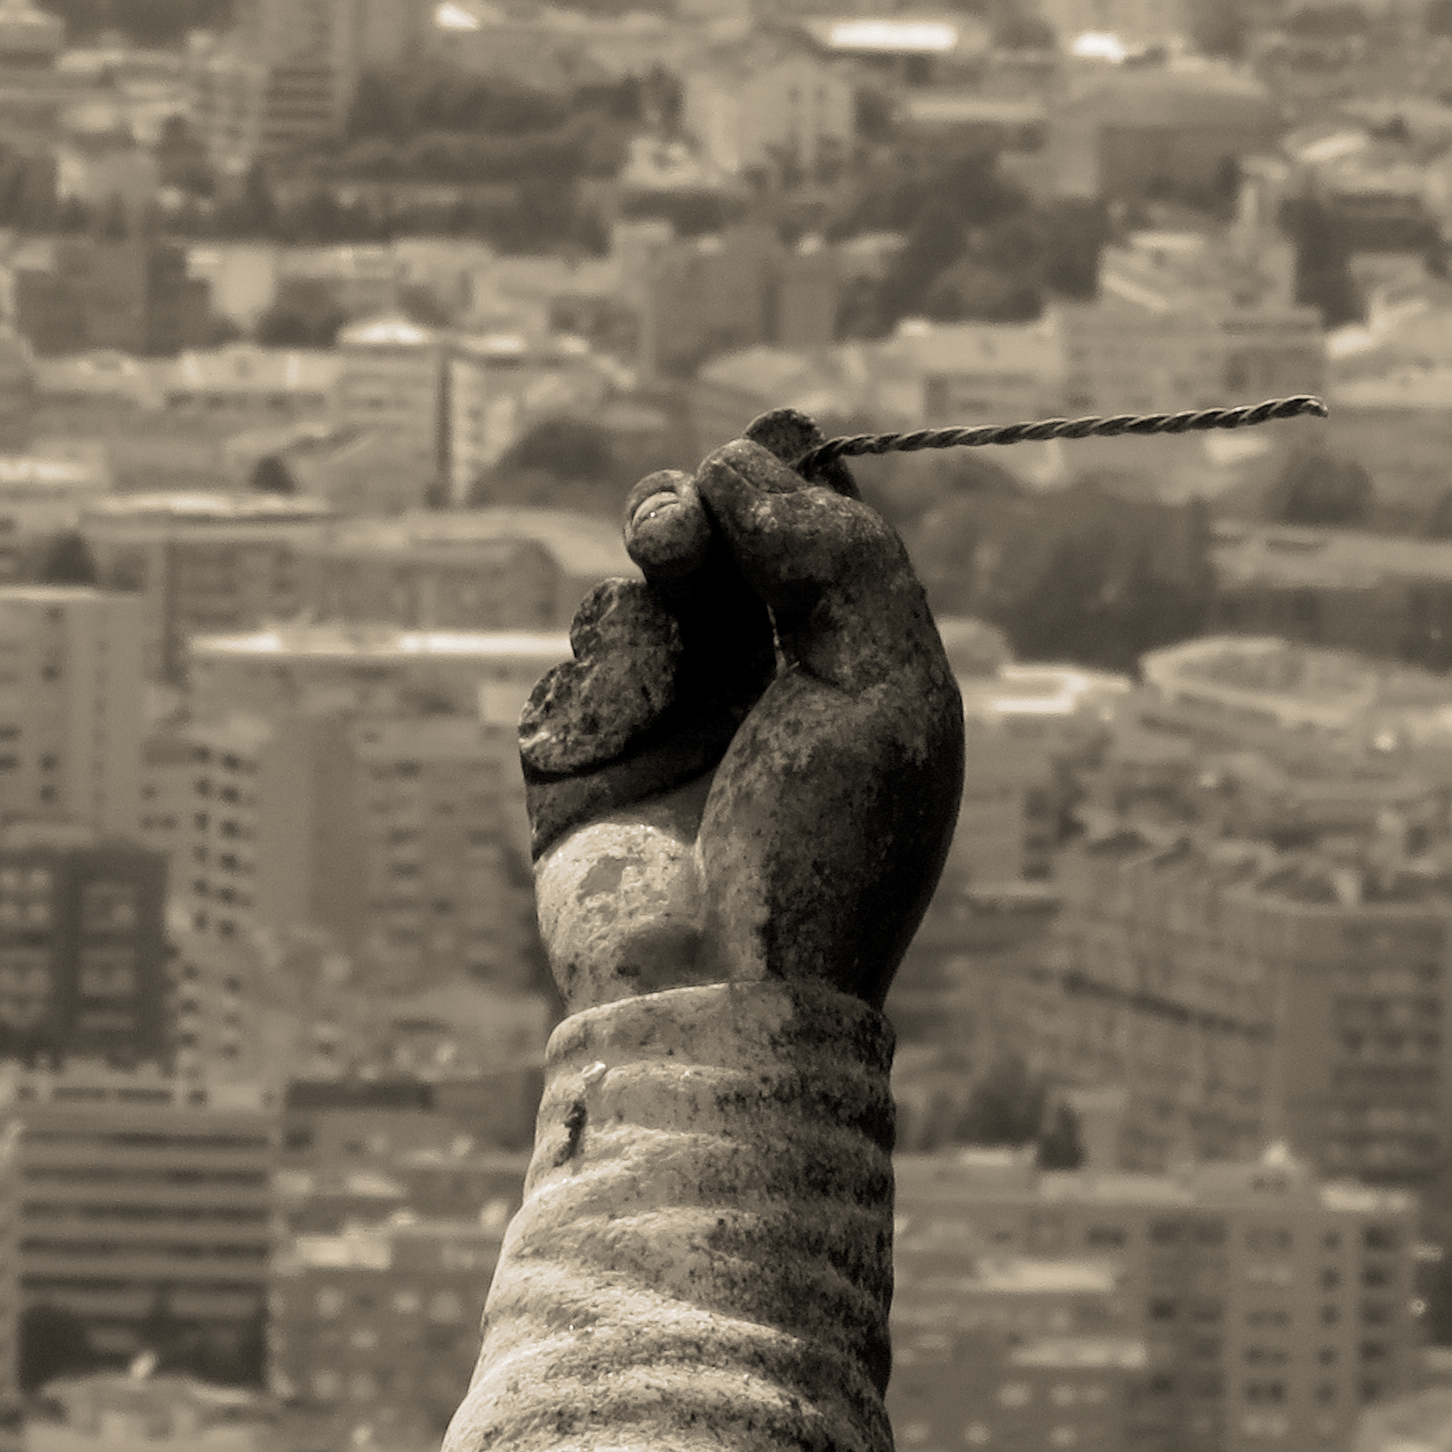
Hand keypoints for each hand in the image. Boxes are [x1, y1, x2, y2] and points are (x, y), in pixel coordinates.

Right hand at [517, 411, 964, 1013]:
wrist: (716, 991)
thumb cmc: (824, 854)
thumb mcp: (880, 691)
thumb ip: (837, 558)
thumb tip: (738, 460)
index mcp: (844, 672)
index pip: (803, 533)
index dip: (771, 483)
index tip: (742, 466)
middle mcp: (756, 691)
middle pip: (708, 547)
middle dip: (683, 519)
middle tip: (669, 531)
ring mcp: (666, 728)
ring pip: (633, 600)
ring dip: (640, 609)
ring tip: (656, 665)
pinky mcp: (582, 765)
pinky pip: (572, 674)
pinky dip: (594, 684)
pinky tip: (618, 734)